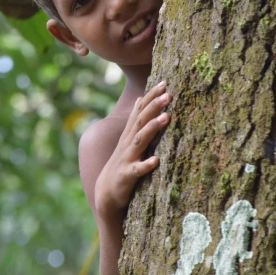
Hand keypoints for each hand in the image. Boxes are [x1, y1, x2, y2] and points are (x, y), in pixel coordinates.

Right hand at [94, 82, 171, 217]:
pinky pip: (138, 170)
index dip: (151, 96)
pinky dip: (146, 164)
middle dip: (154, 106)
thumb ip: (135, 120)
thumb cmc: (123, 163)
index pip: (141, 110)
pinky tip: (156, 161)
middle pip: (141, 120)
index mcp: (130, 133)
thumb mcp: (128, 139)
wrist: (107, 191)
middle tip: (169, 94)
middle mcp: (128, 142)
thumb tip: (140, 98)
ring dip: (153, 128)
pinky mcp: (127, 176)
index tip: (165, 83)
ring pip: (140, 140)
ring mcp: (127, 158)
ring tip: (167, 117)